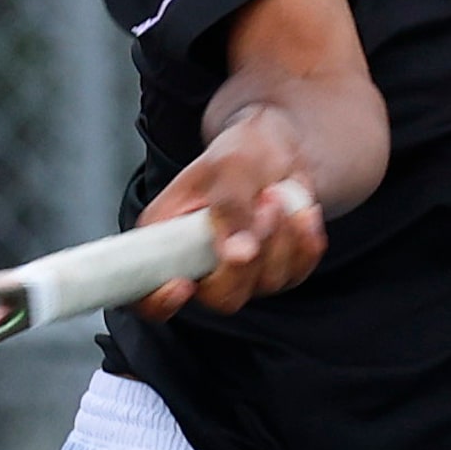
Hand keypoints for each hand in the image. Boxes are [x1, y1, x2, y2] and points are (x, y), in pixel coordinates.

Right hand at [130, 106, 327, 321]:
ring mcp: (238, 273)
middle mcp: (198, 264)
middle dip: (249, 258)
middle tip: (264, 206)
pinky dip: (305, 243)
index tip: (184, 285)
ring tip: (278, 194)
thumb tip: (236, 255)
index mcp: (165, 238)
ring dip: (283, 238)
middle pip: (219, 297)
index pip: (145, 292)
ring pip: (264, 283)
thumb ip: (228, 207)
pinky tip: (302, 213)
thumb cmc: (240, 151)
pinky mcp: (273, 271)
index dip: (159, 301)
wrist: (275, 148)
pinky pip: (296, 272)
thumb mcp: (229, 165)